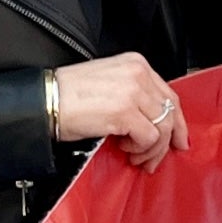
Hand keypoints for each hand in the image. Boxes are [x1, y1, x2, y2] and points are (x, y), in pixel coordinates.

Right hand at [52, 52, 189, 169]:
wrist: (44, 101)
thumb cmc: (68, 95)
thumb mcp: (109, 84)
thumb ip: (135, 95)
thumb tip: (154, 122)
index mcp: (135, 64)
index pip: (169, 95)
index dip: (177, 121)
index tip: (177, 140)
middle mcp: (138, 74)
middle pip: (170, 112)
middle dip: (168, 141)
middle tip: (156, 158)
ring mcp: (133, 92)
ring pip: (163, 127)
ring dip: (152, 149)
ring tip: (136, 156)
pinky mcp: (125, 112)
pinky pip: (149, 138)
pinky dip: (140, 149)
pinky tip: (124, 148)